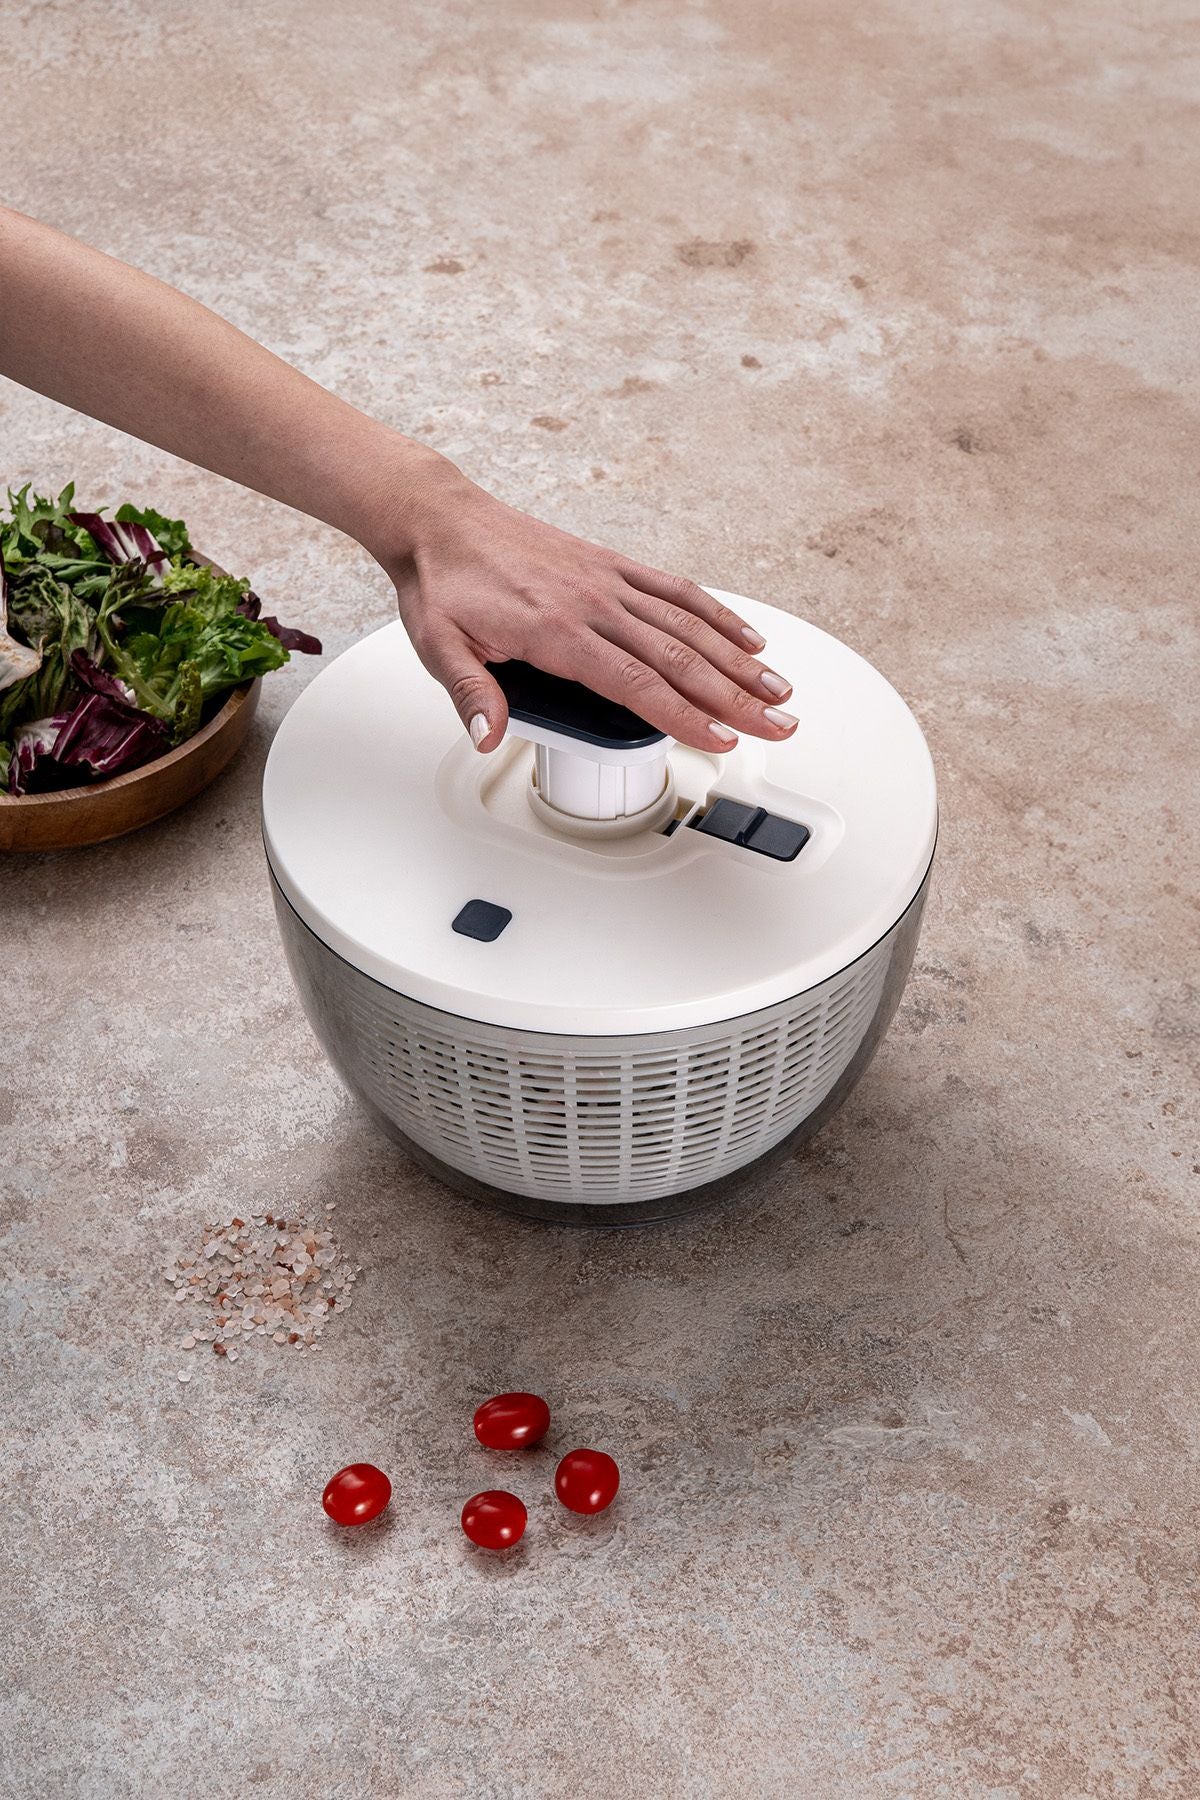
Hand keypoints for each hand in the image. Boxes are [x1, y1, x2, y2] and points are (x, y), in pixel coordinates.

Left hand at [378, 460, 797, 753]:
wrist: (440, 520)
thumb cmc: (444, 583)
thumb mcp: (439, 647)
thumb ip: (471, 693)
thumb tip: (489, 735)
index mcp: (556, 630)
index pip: (636, 683)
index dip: (684, 715)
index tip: (721, 738)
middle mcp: (593, 602)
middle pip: (680, 659)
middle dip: (736, 697)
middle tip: (778, 724)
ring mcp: (609, 581)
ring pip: (690, 626)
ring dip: (740, 661)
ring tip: (779, 690)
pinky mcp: (613, 565)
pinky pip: (676, 591)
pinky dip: (717, 615)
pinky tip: (746, 638)